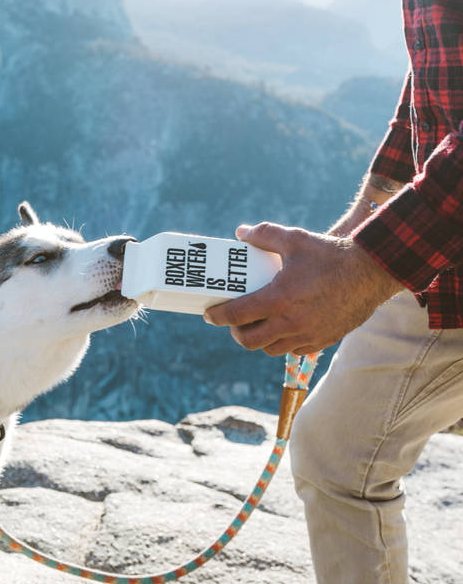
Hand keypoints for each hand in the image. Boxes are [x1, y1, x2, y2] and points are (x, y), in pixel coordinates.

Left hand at [204, 222, 401, 354]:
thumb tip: (240, 233)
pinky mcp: (323, 340)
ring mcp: (307, 335)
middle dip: (236, 332)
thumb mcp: (295, 239)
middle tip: (234, 320)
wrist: (372, 272)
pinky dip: (282, 342)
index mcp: (279, 298)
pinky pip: (293, 350)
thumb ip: (264, 234)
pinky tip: (282, 328)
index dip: (218, 316)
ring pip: (270, 349)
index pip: (237, 315)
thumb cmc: (331, 254)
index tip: (209, 314)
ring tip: (257, 324)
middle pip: (249, 341)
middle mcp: (291, 322)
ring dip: (259, 339)